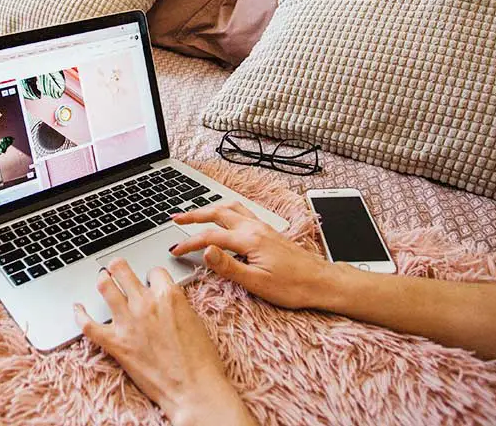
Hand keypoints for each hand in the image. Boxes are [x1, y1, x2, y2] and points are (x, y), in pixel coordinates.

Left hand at [74, 258, 254, 425]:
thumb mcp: (194, 319)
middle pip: (122, 270)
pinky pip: (88, 325)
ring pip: (105, 287)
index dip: (152, 276)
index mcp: (168, 295)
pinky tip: (77, 308)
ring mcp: (128, 322)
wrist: (193, 388)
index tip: (150, 281)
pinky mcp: (115, 344)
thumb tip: (164, 300)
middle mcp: (145, 304)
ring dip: (102, 281)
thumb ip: (175, 304)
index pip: (154, 271)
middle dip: (118, 267)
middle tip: (116, 268)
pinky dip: (80, 315)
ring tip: (102, 280)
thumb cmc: (200, 360)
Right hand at [170, 201, 335, 309]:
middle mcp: (255, 228)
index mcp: (249, 240)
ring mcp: (263, 228)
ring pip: (231, 209)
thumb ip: (228, 266)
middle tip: (176, 219)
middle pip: (218, 213)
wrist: (321, 282)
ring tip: (196, 214)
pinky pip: (243, 213)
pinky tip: (226, 218)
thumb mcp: (256, 282)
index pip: (210, 237)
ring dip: (210, 209)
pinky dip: (227, 211)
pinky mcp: (269, 232)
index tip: (174, 250)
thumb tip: (205, 250)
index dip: (189, 243)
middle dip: (194, 215)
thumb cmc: (292, 287)